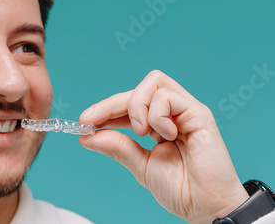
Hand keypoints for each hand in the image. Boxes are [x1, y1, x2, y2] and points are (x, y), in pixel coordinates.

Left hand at [79, 70, 248, 223]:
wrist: (205, 206)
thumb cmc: (180, 188)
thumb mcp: (140, 165)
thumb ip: (117, 147)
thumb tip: (86, 136)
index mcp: (159, 124)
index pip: (128, 105)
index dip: (105, 108)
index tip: (84, 120)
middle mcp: (173, 113)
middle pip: (138, 89)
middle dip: (110, 103)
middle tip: (93, 121)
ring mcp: (186, 111)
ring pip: (153, 83)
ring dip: (136, 107)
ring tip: (141, 133)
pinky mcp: (199, 113)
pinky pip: (167, 97)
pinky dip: (156, 115)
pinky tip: (165, 135)